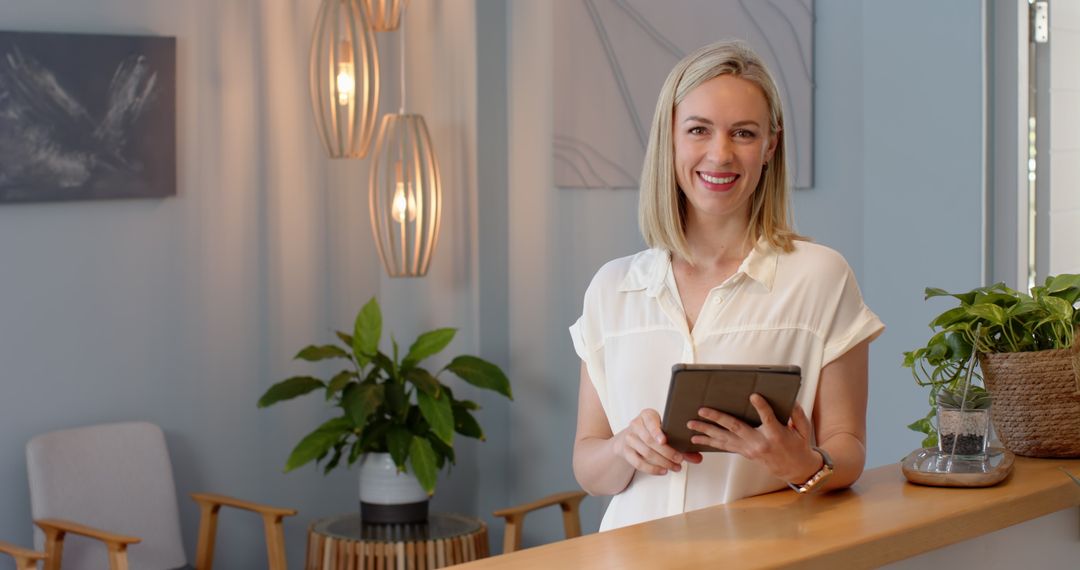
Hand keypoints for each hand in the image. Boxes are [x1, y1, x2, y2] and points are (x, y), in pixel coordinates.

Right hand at [614, 409, 702, 475]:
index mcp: (647, 415)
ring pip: (646, 452)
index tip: (664, 440)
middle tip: (680, 460)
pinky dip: (652, 469)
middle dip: (666, 452)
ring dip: (662, 462)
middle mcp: (636, 425)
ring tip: (675, 467)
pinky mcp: (626, 452)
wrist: (632, 438)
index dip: (656, 431)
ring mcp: (629, 438)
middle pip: (650, 441)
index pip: (650, 421)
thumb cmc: (654, 433)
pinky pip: (638, 463)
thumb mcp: (666, 433)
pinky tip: (663, 471)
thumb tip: (698, 458)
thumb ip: (682, 444)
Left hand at [687, 394, 820, 482]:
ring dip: (706, 432)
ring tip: (691, 424)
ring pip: (725, 439)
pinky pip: (725, 447)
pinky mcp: (744, 453)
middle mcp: (759, 443)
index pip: (768, 419)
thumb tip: (790, 401)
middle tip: (702, 410)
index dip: (761, 407)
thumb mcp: (803, 430)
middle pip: (736, 428)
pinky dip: (710, 442)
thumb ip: (797, 414)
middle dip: (717, 419)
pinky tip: (697, 439)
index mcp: (776, 435)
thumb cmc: (799, 445)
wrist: (795, 469)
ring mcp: (749, 449)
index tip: (753, 396)